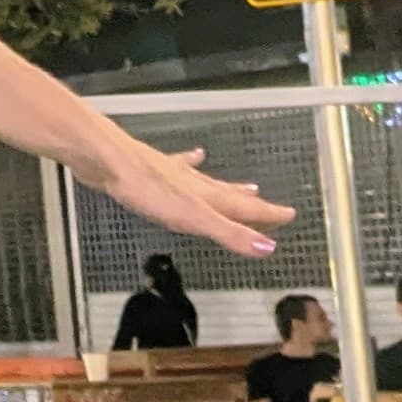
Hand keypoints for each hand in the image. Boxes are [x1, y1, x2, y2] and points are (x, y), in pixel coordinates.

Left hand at [97, 139, 293, 255]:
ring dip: (229, 188)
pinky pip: (181, 167)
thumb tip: (268, 247)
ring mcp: (176, 175)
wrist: (111, 162)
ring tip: (248, 187)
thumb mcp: (194, 219)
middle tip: (270, 204)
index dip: (267, 215)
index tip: (290, 214)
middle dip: (251, 204)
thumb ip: (229, 234)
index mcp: (207, 199)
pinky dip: (190, 162)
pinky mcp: (155, 170)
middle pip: (230, 195)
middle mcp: (196, 184)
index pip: (245, 209)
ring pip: (210, 183)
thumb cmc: (150, 191)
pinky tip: (194, 155)